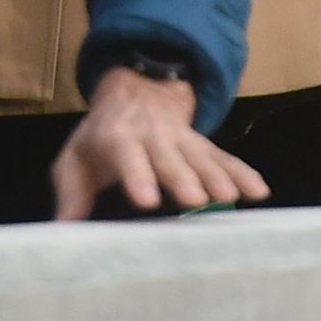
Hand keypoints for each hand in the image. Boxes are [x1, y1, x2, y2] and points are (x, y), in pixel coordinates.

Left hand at [47, 65, 262, 219]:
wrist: (134, 92)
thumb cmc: (100, 137)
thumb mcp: (76, 157)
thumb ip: (71, 192)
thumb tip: (63, 228)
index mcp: (118, 137)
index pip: (127, 156)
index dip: (138, 176)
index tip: (147, 200)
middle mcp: (153, 136)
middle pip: (170, 157)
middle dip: (183, 177)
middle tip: (198, 200)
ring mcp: (182, 139)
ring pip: (201, 156)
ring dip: (216, 176)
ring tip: (230, 198)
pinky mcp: (202, 144)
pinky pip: (225, 158)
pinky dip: (242, 173)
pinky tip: (258, 191)